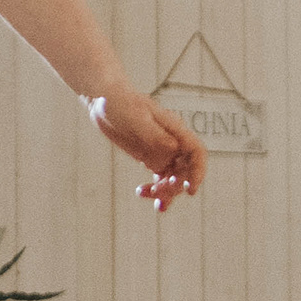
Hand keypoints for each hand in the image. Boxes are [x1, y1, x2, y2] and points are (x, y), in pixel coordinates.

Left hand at [91, 91, 205, 211]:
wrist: (103, 99)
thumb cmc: (119, 101)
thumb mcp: (136, 117)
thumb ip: (155, 134)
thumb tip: (173, 150)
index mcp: (174, 130)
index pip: (196, 153)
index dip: (198, 172)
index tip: (190, 189)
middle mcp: (172, 142)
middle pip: (185, 170)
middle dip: (175, 186)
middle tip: (158, 193)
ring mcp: (161, 150)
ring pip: (172, 177)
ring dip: (166, 192)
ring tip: (153, 201)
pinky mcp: (149, 156)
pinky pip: (158, 177)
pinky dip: (154, 189)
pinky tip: (143, 193)